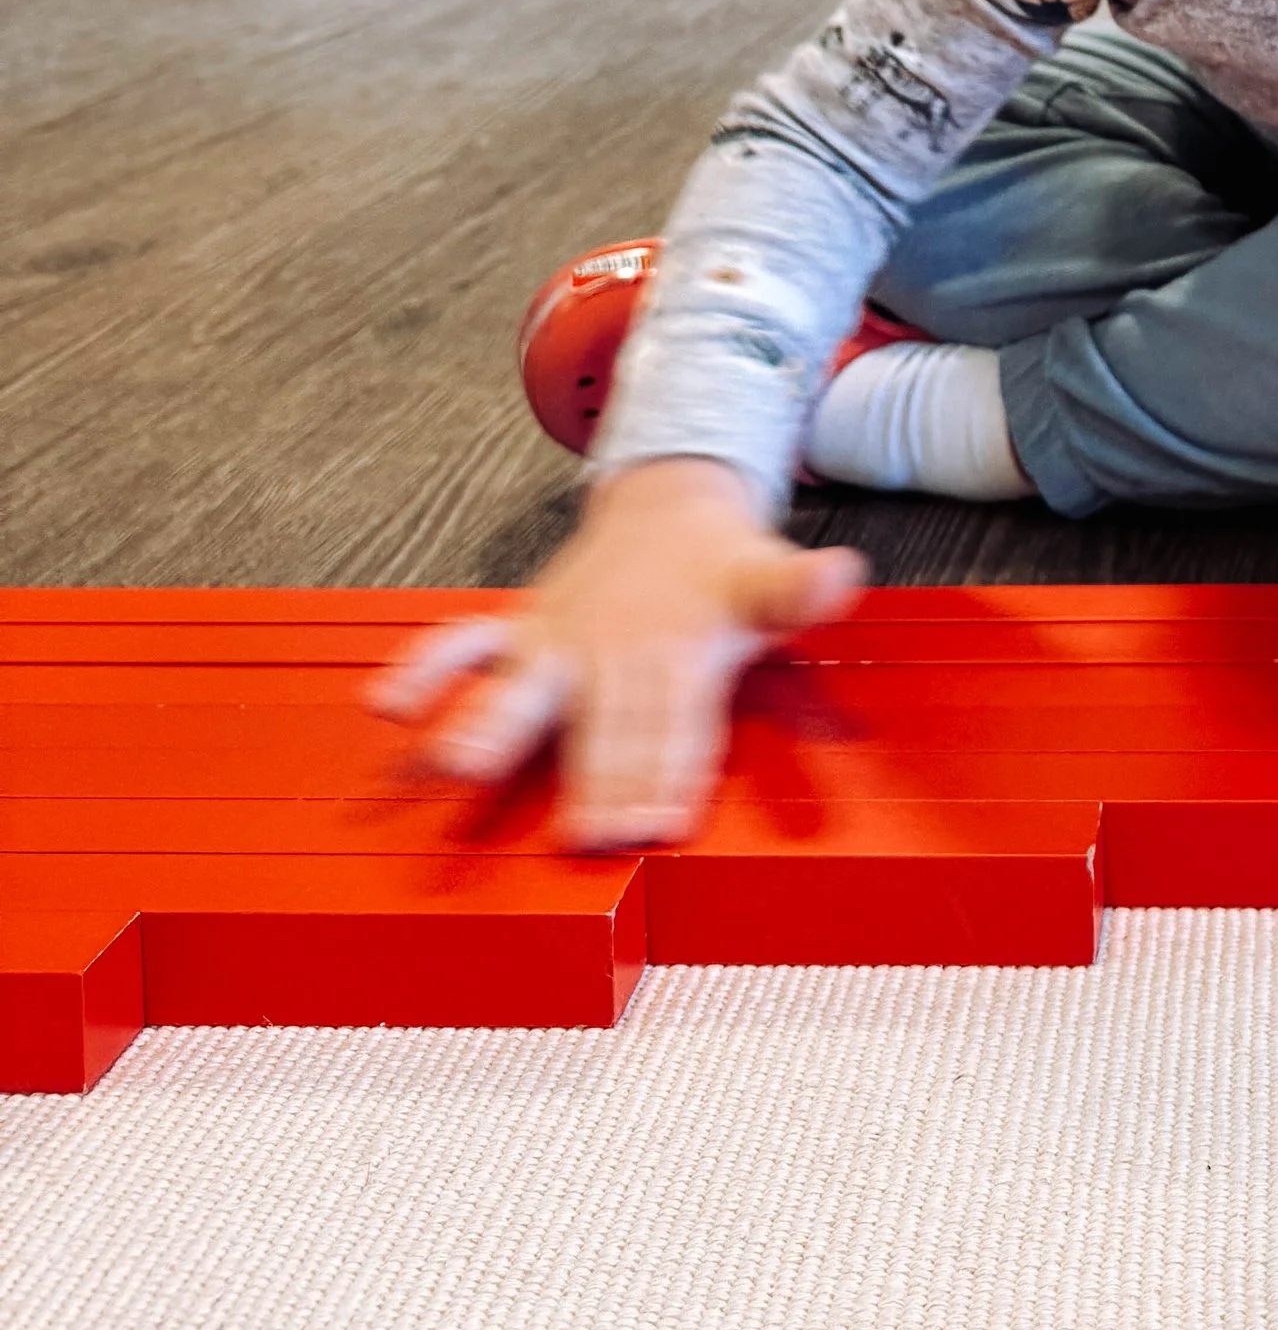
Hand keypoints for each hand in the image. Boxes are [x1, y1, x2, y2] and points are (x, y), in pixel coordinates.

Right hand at [369, 457, 864, 848]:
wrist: (669, 498)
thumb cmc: (721, 566)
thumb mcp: (769, 574)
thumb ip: (798, 590)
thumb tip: (841, 576)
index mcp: (682, 643)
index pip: (678, 721)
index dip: (669, 772)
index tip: (657, 824)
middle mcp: (614, 645)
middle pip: (607, 721)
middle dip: (599, 776)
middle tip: (588, 832)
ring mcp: (559, 637)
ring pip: (524, 684)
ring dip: (494, 723)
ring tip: (459, 761)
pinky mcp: (519, 628)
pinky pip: (464, 643)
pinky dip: (424, 669)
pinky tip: (385, 705)